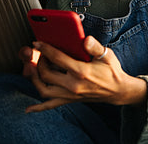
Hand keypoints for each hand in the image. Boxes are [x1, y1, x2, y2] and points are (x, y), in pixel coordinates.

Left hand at [21, 36, 147, 112]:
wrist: (117, 90)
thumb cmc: (111, 71)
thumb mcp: (107, 55)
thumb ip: (95, 47)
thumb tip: (85, 39)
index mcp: (81, 71)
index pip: (57, 58)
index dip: (45, 49)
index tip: (38, 43)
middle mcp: (73, 85)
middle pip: (46, 74)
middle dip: (39, 61)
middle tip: (39, 53)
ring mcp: (70, 95)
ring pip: (43, 90)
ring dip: (35, 79)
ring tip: (33, 68)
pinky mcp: (70, 100)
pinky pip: (50, 105)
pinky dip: (38, 108)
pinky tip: (29, 108)